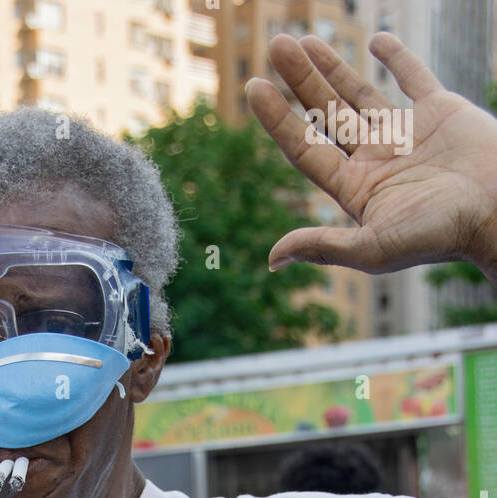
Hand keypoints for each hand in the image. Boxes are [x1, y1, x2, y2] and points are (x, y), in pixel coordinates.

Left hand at [245, 32, 496, 282]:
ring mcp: (407, 135)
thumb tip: (273, 258)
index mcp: (357, 189)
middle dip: (300, 82)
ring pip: (359, 93)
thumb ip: (322, 245)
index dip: (278, 119)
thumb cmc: (438, 235)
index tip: (254, 87)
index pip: (305, 149)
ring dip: (331, 67)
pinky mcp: (441, 112)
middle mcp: (377, 160)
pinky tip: (375, 40)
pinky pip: (414, 77)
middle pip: (326, 115)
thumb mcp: (372, 247)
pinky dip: (396, 57)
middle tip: (276, 45)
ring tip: (302, 41)